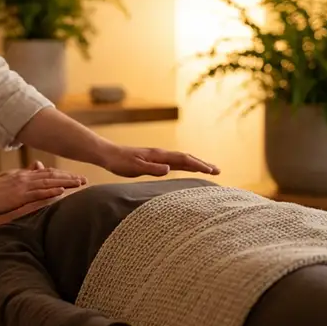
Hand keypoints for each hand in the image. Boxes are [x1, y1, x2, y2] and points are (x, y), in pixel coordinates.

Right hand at [0, 166, 85, 216]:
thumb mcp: (5, 183)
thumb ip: (19, 180)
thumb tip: (29, 177)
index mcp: (22, 175)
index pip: (46, 173)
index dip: (61, 175)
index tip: (73, 177)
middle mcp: (24, 177)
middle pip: (51, 175)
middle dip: (68, 177)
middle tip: (84, 180)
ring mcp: (22, 186)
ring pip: (48, 182)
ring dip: (65, 182)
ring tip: (79, 183)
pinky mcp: (19, 196)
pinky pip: (38, 193)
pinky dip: (51, 191)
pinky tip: (62, 191)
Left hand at [102, 145, 219, 177]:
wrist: (108, 154)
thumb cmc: (120, 162)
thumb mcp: (134, 168)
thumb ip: (151, 169)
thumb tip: (169, 169)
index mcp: (159, 156)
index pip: (183, 159)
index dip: (198, 165)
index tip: (212, 170)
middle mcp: (161, 154)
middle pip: (187, 158)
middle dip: (203, 164)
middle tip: (218, 171)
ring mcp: (158, 157)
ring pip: (182, 159)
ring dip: (196, 164)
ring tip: (209, 169)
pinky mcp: (154, 160)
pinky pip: (175, 162)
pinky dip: (186, 165)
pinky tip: (188, 169)